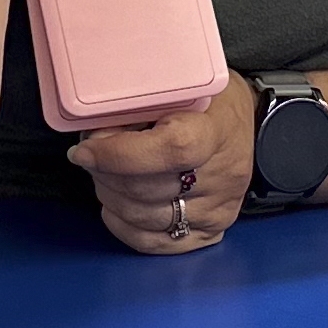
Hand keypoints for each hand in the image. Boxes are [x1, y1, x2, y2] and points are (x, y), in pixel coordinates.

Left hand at [67, 72, 254, 254]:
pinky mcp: (209, 231)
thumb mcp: (176, 86)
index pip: (169, 150)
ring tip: (103, 173)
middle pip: (146, 188)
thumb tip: (95, 136)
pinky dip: (122, 224)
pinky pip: (152, 242)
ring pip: (143, 216)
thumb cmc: (206, 102)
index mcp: (216, 132)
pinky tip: (114, 203)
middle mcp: (222, 177)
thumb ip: (137, 108)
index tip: (86, 149)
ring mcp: (217, 209)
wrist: (241, 125)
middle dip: (103, 172)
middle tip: (90, 154)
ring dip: (109, 195)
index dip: (119, 154)